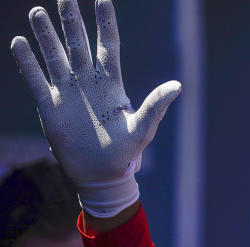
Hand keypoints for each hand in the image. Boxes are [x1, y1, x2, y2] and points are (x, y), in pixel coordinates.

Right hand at [10, 0, 179, 216]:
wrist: (101, 174)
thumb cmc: (126, 153)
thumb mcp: (143, 128)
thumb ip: (156, 105)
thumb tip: (178, 85)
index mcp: (111, 84)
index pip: (108, 45)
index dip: (105, 22)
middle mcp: (88, 81)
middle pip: (77, 43)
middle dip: (71, 20)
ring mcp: (68, 91)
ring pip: (55, 56)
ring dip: (46, 35)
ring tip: (38, 12)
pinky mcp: (51, 105)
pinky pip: (37, 79)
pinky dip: (28, 62)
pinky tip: (19, 42)